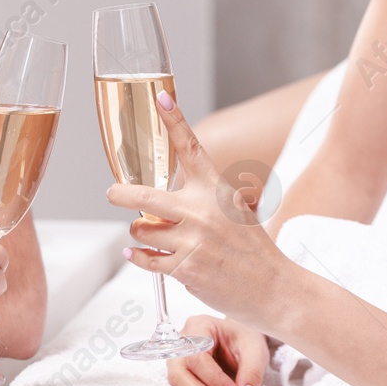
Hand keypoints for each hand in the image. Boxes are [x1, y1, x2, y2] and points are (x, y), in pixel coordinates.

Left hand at [105, 89, 291, 328]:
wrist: (274, 287)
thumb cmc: (254, 249)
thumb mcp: (235, 209)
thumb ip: (204, 196)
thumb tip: (169, 192)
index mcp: (215, 191)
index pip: (191, 148)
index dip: (174, 120)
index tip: (161, 98)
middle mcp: (202, 213)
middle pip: (145, 197)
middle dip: (121, 194)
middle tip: (112, 193)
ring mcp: (192, 243)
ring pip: (141, 231)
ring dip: (139, 233)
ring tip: (151, 235)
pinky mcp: (185, 270)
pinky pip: (146, 260)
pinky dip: (138, 258)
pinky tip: (139, 255)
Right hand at [167, 315, 269, 385]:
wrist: (240, 341)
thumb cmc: (244, 340)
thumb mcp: (256, 351)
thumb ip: (252, 373)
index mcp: (199, 327)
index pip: (198, 358)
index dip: (215, 380)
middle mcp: (182, 342)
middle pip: (179, 374)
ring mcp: (178, 358)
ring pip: (179, 385)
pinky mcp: (181, 373)